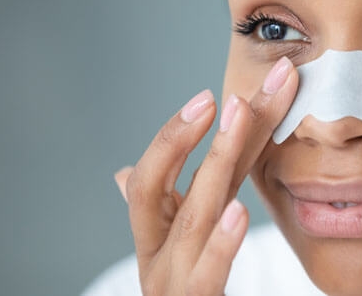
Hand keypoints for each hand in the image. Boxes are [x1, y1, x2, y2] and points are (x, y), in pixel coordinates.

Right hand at [113, 57, 297, 295]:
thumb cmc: (181, 295)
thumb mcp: (178, 247)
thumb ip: (169, 207)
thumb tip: (120, 176)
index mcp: (156, 230)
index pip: (172, 169)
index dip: (191, 129)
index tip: (229, 87)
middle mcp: (156, 250)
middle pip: (167, 183)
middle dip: (196, 131)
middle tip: (233, 87)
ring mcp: (170, 280)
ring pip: (190, 218)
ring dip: (215, 162)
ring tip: (236, 115)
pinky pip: (205, 275)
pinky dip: (222, 243)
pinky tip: (240, 212)